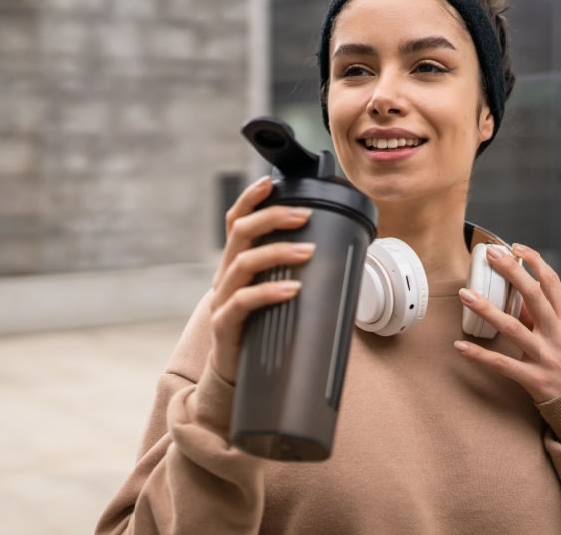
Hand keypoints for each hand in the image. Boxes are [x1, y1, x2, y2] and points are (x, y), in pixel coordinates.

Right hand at [209, 175, 315, 383]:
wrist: (236, 378)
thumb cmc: (261, 331)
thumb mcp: (274, 297)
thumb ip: (292, 275)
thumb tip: (338, 257)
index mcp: (235, 264)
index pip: (235, 222)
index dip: (249, 199)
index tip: (270, 182)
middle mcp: (225, 276)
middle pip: (240, 233)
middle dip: (272, 217)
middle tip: (305, 216)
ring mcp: (221, 300)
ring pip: (243, 263)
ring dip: (277, 252)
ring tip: (308, 251)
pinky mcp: (224, 325)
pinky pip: (243, 302)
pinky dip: (268, 292)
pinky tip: (292, 290)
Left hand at [454, 244, 560, 403]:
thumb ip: (543, 316)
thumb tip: (517, 293)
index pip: (553, 283)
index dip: (534, 261)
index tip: (516, 247)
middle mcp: (558, 335)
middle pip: (534, 296)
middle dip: (512, 272)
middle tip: (491, 255)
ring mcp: (546, 357)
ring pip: (513, 328)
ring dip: (487, 309)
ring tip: (465, 294)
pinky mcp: (534, 379)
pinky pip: (502, 364)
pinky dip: (480, 355)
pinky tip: (460, 346)